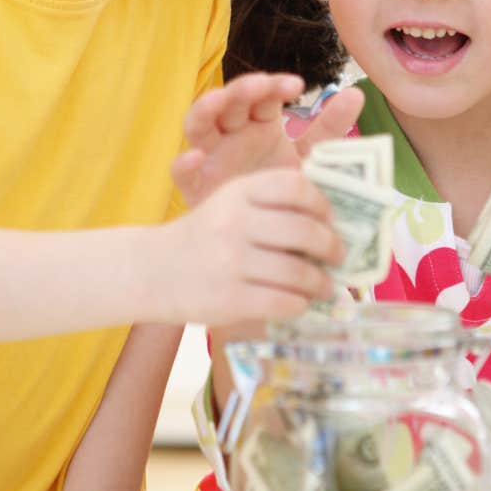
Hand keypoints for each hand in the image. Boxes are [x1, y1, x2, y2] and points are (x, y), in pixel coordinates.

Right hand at [162, 166, 343, 325]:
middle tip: (339, 256)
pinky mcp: (230, 299)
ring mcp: (231, 262)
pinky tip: (302, 302)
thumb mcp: (229, 204)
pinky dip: (301, 304)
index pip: (295, 186)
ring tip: (326, 285)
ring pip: (299, 272)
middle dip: (332, 247)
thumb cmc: (204, 236)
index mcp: (239, 192)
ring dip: (322, 282)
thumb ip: (271, 203)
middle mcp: (235, 222)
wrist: (151, 272)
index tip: (331, 219)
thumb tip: (332, 223)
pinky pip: (284, 302)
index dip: (323, 204)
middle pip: (305, 230)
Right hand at [172, 72, 363, 206]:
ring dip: (206, 107)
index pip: (262, 94)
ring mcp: (210, 157)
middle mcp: (231, 133)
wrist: (258, 239)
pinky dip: (184, 162)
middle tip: (262, 85)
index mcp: (258, 122)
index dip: (273, 84)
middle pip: (229, 100)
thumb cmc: (281, 192)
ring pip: (198, 124)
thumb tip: (357, 93)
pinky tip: (195, 157)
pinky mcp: (195, 187)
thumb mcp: (308, 158)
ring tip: (219, 100)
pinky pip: (181, 171)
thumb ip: (328, 128)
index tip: (296, 86)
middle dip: (243, 89)